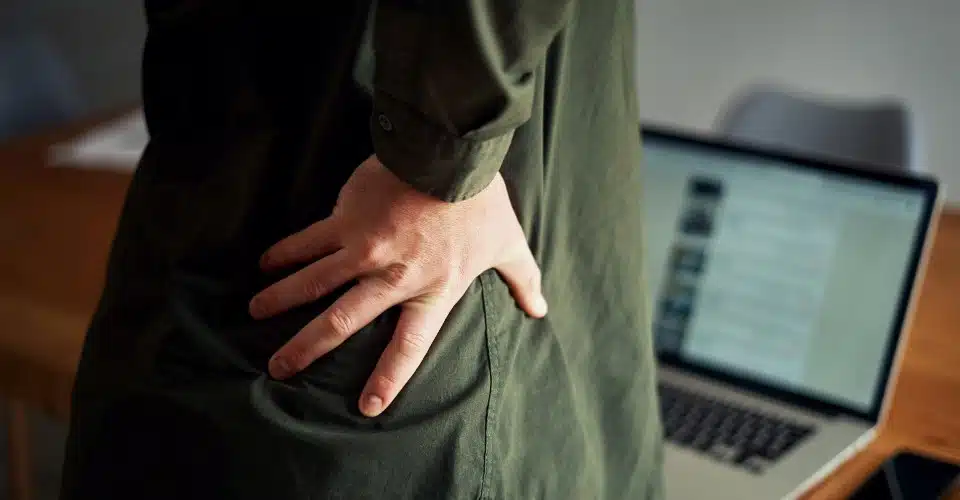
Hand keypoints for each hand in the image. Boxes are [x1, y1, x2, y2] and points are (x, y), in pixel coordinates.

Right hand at [249, 155, 546, 416]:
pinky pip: (307, 242)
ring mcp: (364, 249)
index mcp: (433, 290)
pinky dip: (284, 254)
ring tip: (256, 315)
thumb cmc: (481, 201)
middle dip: (307, 348)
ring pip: (313, 284)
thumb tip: (540, 308)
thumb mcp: (509, 244)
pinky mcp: (346, 219)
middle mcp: (393, 278)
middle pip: (342, 323)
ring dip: (281, 301)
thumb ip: (523, 280)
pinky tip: (264, 263)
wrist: (450, 154)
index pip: (408, 347)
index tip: (368, 407)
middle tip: (279, 368)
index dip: (388, 378)